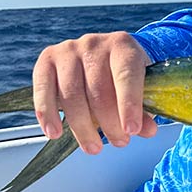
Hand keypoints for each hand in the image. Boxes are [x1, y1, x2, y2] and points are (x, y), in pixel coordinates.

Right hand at [32, 31, 155, 153]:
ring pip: (72, 93)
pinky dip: (47, 114)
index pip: (126, 75)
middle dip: (109, 122)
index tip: (131, 130)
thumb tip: (147, 131)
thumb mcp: (141, 87)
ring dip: (82, 127)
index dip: (129, 104)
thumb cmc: (124, 75)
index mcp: (122, 46)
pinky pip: (43, 89)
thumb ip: (144, 109)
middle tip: (120, 142)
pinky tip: (54, 133)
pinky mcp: (46, 60)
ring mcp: (68, 50)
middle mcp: (93, 44)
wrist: (104, 54)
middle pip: (98, 89)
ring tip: (94, 147)